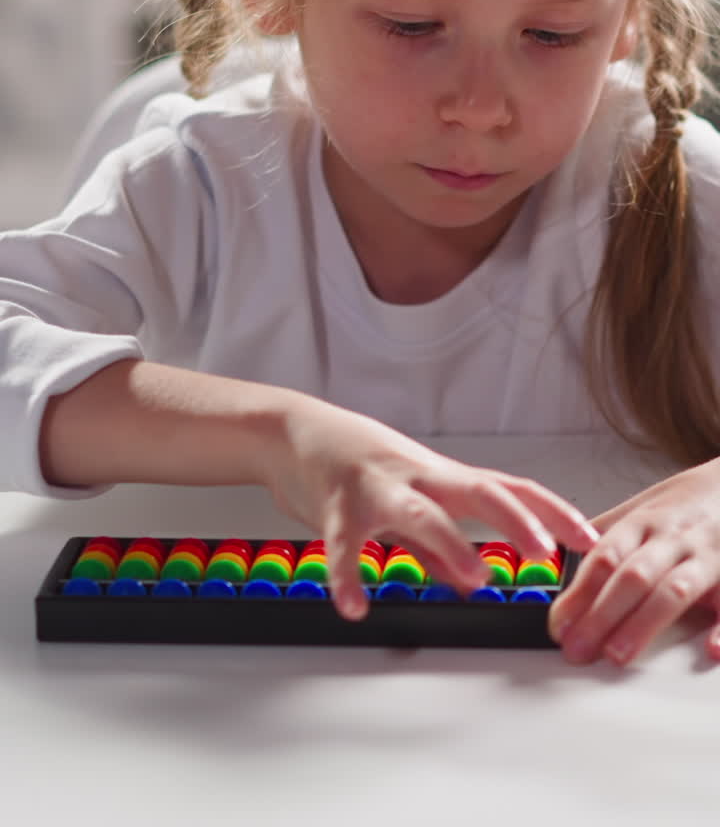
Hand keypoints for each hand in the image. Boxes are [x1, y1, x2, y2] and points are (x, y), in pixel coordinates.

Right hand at [263, 391, 598, 618]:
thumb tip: (472, 579)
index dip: (552, 511)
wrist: (294, 431)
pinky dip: (348, 575)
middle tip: (548, 552)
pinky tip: (355, 605)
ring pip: (419, 510)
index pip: (510, 487)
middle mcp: (417, 476)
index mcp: (441, 477)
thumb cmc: (355, 465)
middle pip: (479, 489)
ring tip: (475, 575)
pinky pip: (342, 541)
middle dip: (517, 518)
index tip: (589, 539)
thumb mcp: (405, 501)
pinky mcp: (334, 502)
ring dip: (449, 541)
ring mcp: (377, 486)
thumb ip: (435, 546)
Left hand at [548, 457, 719, 665]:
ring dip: (644, 623)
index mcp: (643, 523)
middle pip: (633, 576)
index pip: (604, 557)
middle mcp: (673, 539)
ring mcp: (708, 556)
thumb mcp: (642, 508)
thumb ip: (606, 535)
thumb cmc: (687, 505)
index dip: (578, 593)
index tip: (558, 624)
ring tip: (618, 655)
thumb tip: (561, 563)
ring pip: (674, 590)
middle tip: (577, 648)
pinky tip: (711, 649)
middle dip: (601, 614)